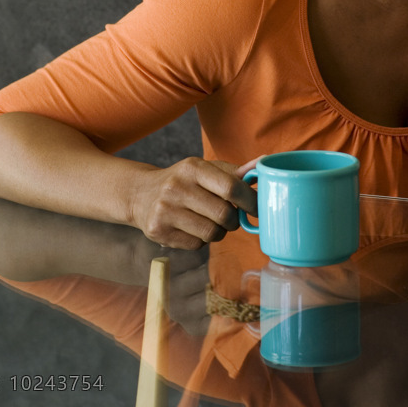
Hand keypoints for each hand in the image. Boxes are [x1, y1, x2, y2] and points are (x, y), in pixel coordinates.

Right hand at [131, 157, 258, 249]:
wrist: (141, 194)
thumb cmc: (185, 181)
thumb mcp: (206, 169)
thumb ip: (236, 171)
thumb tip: (266, 162)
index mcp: (192, 167)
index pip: (231, 187)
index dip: (250, 200)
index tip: (257, 208)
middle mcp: (176, 187)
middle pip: (224, 214)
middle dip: (234, 220)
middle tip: (230, 217)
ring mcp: (165, 210)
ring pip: (212, 233)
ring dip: (219, 232)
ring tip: (210, 222)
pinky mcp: (158, 231)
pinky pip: (197, 245)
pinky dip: (201, 240)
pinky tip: (192, 228)